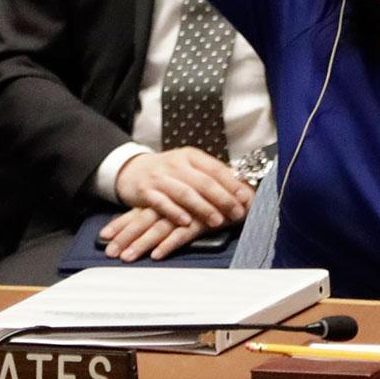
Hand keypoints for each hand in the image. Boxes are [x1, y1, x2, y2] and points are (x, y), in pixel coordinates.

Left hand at [99, 205, 211, 261]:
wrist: (245, 192)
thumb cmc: (215, 200)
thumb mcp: (188, 205)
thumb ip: (169, 212)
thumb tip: (146, 227)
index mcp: (168, 198)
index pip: (139, 211)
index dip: (121, 223)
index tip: (104, 236)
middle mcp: (174, 203)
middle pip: (144, 220)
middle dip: (125, 237)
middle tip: (109, 252)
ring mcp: (188, 211)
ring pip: (159, 228)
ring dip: (142, 243)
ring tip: (127, 257)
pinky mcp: (204, 220)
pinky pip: (183, 234)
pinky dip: (169, 244)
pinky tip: (156, 255)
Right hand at [113, 146, 252, 230]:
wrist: (132, 170)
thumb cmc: (169, 172)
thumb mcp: (190, 167)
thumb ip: (213, 177)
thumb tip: (244, 188)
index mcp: (191, 156)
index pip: (216, 169)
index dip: (233, 184)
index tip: (247, 198)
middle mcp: (176, 164)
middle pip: (203, 182)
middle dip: (222, 199)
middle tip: (237, 213)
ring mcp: (160, 177)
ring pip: (185, 193)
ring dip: (203, 208)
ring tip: (217, 221)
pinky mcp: (146, 191)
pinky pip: (162, 203)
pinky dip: (175, 212)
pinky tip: (186, 222)